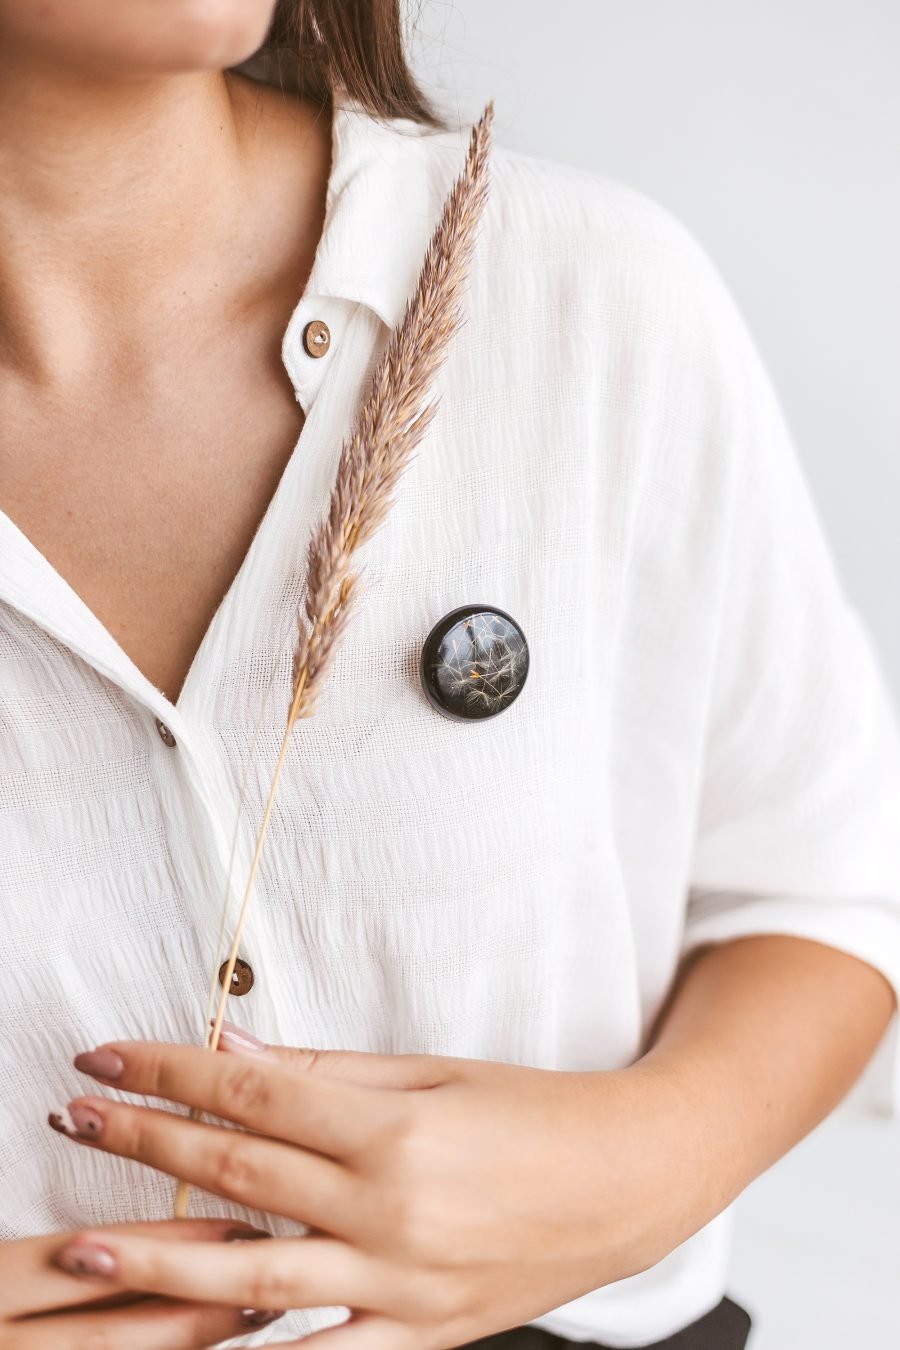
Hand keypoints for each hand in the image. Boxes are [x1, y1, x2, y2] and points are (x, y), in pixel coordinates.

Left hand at [47, 1031, 697, 1348]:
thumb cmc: (536, 1113)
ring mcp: (402, 1288)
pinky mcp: (421, 1339)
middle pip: (240, 1178)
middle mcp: (390, 1213)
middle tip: (76, 1120)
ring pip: (257, 1280)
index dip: (171, 1074)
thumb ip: (330, 1075)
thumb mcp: (434, 1074)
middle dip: (146, 1146)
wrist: (630, 1182)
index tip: (110, 1059)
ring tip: (87, 1247)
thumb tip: (238, 1056)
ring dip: (163, 1261)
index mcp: (395, 1133)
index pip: (255, 1098)